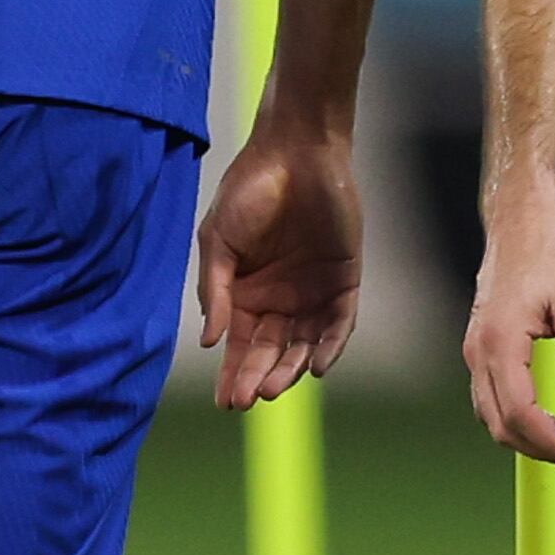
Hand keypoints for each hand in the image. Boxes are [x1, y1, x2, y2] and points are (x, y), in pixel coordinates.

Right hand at [196, 120, 361, 408]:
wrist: (294, 151)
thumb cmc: (248, 189)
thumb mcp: (217, 241)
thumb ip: (214, 291)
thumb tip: (210, 341)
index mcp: (245, 293)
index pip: (240, 345)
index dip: (233, 373)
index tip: (226, 403)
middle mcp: (280, 299)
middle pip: (270, 350)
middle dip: (258, 376)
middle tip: (248, 400)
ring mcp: (313, 291)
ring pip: (303, 343)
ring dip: (290, 368)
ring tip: (275, 387)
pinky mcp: (345, 279)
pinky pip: (339, 322)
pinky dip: (329, 345)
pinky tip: (315, 365)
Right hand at [461, 186, 554, 465]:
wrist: (520, 222)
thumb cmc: (550, 255)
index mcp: (501, 343)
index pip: (521, 415)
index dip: (552, 444)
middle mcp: (478, 352)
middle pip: (500, 425)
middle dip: (539, 449)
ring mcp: (473, 350)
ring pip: (490, 416)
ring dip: (525, 437)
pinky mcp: (478, 347)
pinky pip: (489, 397)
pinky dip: (513, 417)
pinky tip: (544, 415)